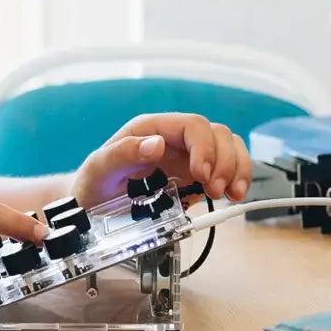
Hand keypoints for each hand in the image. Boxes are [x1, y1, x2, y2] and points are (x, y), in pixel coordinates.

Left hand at [71, 112, 251, 209]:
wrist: (92, 205)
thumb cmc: (93, 182)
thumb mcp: (98, 168)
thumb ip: (122, 153)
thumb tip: (157, 144)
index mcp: (151, 129)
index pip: (192, 125)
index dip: (204, 148)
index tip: (201, 175)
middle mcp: (173, 139)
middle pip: (216, 135)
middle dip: (224, 162)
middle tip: (214, 190)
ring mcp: (187, 157)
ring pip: (228, 147)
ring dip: (237, 169)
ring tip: (230, 195)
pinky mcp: (195, 177)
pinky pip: (227, 168)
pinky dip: (238, 179)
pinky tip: (234, 196)